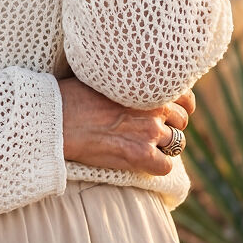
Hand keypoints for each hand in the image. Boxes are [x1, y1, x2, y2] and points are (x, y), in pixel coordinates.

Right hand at [59, 76, 193, 175]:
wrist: (57, 117)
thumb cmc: (74, 93)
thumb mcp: (107, 75)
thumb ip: (131, 81)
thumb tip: (138, 84)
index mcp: (148, 85)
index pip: (185, 97)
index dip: (179, 106)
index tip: (168, 112)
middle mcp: (154, 107)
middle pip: (181, 122)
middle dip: (169, 126)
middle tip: (148, 130)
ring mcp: (149, 131)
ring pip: (176, 144)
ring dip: (163, 146)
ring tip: (142, 145)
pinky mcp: (140, 154)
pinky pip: (165, 166)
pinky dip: (156, 166)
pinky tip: (140, 161)